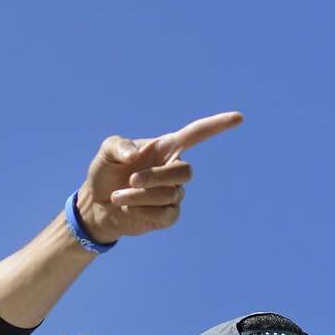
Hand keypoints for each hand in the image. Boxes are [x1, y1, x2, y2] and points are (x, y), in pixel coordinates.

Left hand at [77, 111, 242, 243]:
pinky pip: (166, 215)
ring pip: (171, 194)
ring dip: (140, 195)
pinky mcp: (167, 216)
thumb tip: (136, 156)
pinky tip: (127, 209)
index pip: (197, 134)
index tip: (238, 118)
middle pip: (185, 171)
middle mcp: (173, 170)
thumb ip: (120, 145)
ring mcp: (173, 194)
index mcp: (165, 148)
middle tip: (130, 179)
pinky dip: (143, 211)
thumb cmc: (106, 172)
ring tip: (116, 196)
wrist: (96, 204)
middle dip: (156, 177)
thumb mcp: (107, 151)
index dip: (217, 126)